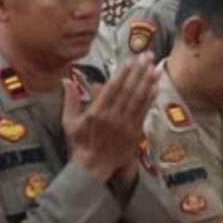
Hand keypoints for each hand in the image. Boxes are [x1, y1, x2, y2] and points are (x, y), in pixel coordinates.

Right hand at [62, 58, 158, 179]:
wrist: (93, 167)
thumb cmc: (80, 144)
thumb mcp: (69, 122)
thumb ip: (70, 100)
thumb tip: (66, 81)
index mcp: (96, 113)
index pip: (112, 88)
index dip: (123, 73)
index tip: (130, 60)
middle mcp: (113, 116)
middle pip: (129, 89)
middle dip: (139, 71)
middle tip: (146, 55)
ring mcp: (126, 124)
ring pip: (139, 98)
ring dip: (148, 80)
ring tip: (155, 66)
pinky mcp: (135, 131)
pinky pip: (144, 110)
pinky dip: (151, 97)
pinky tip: (156, 85)